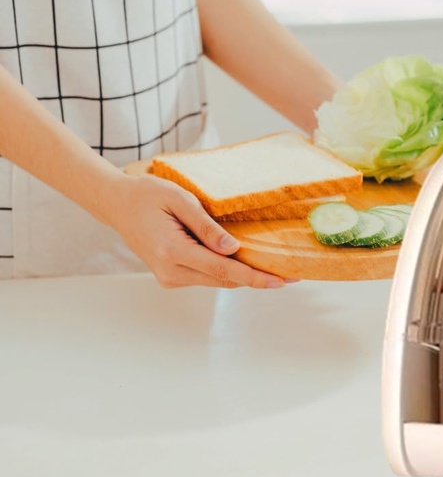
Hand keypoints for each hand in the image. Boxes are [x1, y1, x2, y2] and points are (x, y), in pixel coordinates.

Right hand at [99, 173, 291, 289]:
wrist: (117, 204)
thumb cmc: (147, 195)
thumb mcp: (180, 201)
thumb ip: (206, 226)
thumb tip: (234, 249)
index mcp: (172, 252)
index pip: (223, 269)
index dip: (255, 277)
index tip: (281, 280)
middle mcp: (170, 271)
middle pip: (223, 280)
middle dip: (257, 278)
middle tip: (290, 275)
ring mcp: (168, 276)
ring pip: (215, 280)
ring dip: (243, 276)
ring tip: (275, 271)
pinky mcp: (170, 275)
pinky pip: (205, 275)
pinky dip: (226, 271)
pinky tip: (247, 264)